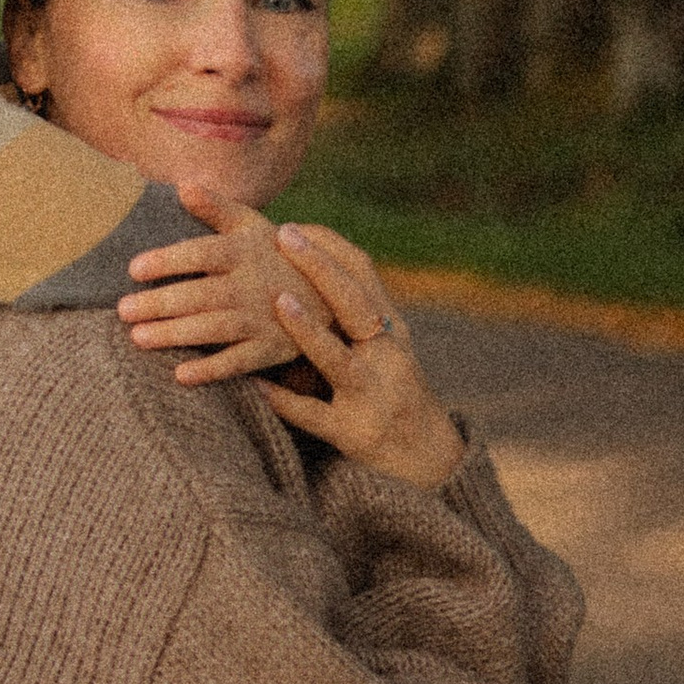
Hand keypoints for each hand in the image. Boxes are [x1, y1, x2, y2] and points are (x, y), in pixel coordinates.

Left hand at [119, 183, 304, 380]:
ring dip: (177, 334)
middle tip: (123, 310)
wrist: (328, 291)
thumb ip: (216, 207)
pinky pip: (239, 362)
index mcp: (244, 251)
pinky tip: (181, 375)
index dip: (169, 260)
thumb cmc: (273, 255)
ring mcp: (263, 318)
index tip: (133, 269)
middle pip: (202, 294)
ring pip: (215, 328)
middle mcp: (252, 284)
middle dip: (161, 303)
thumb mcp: (251, 226)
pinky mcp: (271, 349)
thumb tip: (183, 185)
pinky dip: (212, 370)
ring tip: (138, 338)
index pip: (202, 253)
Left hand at [260, 224, 466, 489]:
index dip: (329, 250)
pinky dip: (288, 402)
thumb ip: (353, 313)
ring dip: (310, 331)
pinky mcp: (355, 434)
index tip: (294, 225)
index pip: (364, 278)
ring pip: (340, 360)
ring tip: (280, 302)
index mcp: (390, 330)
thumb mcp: (384, 348)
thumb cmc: (391, 391)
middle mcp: (387, 357)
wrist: (425, 458)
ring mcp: (372, 396)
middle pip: (356, 306)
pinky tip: (258, 386)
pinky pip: (317, 416)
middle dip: (321, 271)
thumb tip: (314, 264)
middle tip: (285, 237)